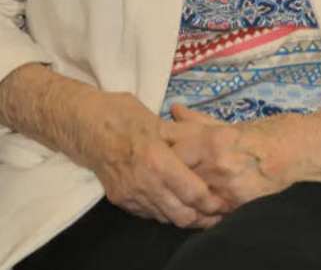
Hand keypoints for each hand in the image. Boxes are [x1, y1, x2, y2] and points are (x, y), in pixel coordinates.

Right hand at [77, 92, 223, 228]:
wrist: (83, 125)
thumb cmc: (122, 114)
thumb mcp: (157, 120)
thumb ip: (185, 136)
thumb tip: (215, 138)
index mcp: (157, 160)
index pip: (192, 192)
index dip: (212, 200)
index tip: (226, 200)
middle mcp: (144, 184)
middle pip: (182, 214)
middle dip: (203, 216)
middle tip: (220, 212)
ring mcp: (130, 195)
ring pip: (165, 218)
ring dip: (185, 216)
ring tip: (203, 212)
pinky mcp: (120, 200)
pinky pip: (149, 213)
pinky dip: (165, 212)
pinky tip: (176, 204)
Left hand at [165, 105, 320, 210]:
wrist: (308, 151)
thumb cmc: (274, 132)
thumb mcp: (235, 124)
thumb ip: (201, 122)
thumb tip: (175, 110)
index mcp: (217, 140)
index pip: (173, 152)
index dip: (160, 156)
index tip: (152, 155)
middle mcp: (220, 165)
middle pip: (178, 177)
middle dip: (167, 178)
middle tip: (158, 178)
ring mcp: (230, 189)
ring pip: (192, 198)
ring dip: (182, 197)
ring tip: (175, 195)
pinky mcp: (242, 206)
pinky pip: (212, 213)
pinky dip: (202, 211)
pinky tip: (198, 208)